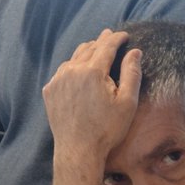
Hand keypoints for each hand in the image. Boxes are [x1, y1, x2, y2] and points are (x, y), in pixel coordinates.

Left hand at [43, 29, 140, 160]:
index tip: (124, 35)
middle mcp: (71, 71)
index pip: (106, 46)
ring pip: (73, 59)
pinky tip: (79, 70)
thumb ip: (131, 73)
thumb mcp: (127, 102)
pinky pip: (62, 72)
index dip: (116, 38)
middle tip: (110, 38)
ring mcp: (57, 81)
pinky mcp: (49, 91)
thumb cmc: (106, 129)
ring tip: (95, 51)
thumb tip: (134, 52)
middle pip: (88, 48)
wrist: (78, 149)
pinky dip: (73, 67)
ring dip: (86, 53)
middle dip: (101, 42)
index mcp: (91, 72)